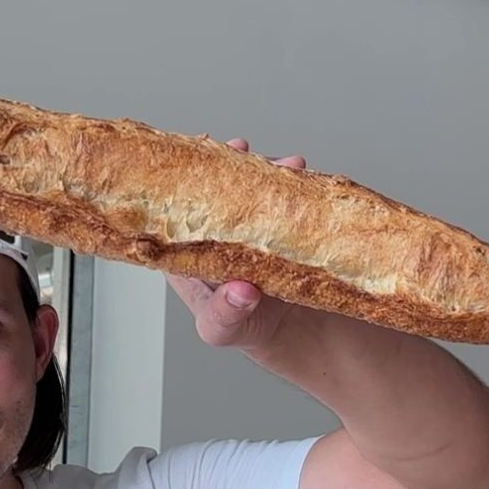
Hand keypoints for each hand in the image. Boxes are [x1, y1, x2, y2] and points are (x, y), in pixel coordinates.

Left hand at [166, 139, 306, 351]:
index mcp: (191, 253)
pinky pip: (295, 201)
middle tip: (244, 151)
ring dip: (275, 172)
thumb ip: (225, 314)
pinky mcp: (290, 226)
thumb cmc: (247, 330)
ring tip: (290, 166)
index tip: (197, 164)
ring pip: (260, 189)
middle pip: (221, 190)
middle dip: (234, 166)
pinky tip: (310, 181)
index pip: (178, 213)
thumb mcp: (224, 330)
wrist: (302, 338)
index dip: (184, 185)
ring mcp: (258, 226)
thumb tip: (240, 291)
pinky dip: (304, 188)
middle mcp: (223, 233)